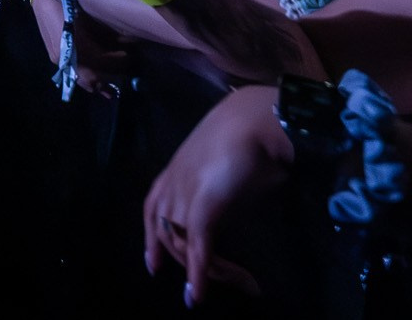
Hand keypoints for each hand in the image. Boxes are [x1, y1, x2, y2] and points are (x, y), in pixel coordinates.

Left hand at [142, 84, 287, 303]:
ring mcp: (185, 194)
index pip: (152, 209)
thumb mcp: (229, 165)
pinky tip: (200, 294)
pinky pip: (197, 247)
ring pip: (184, 245)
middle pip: (166, 233)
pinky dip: (199, 274)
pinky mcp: (202, 206)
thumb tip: (236, 202)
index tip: (153, 265)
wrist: (259, 117)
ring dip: (209, 272)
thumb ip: (222, 185)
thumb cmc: (252, 135)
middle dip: (186, 264)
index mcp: (176, 169)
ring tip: (237, 287)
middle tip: (207, 288)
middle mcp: (174, 183)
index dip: (151, 238)